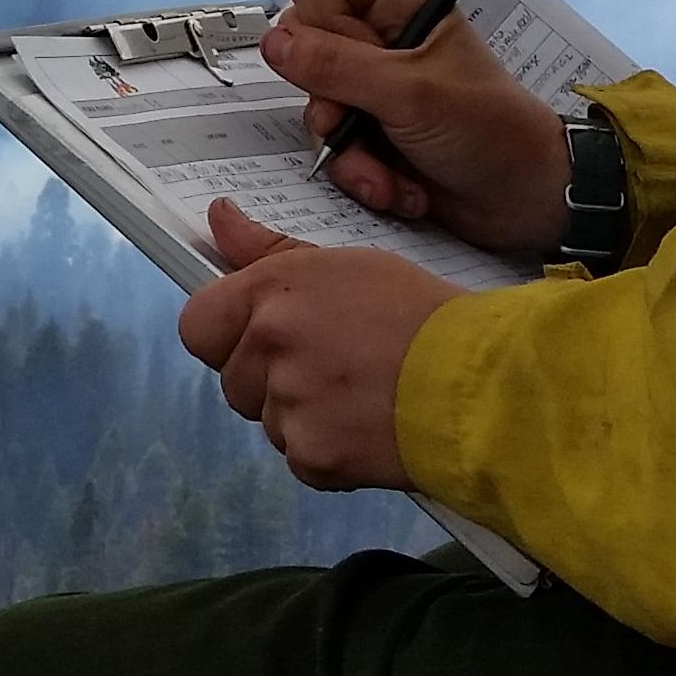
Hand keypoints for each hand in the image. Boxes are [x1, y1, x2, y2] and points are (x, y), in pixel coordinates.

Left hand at [177, 198, 463, 489]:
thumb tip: (218, 216)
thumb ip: (269, 248)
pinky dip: (326, 451)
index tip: (256, 335)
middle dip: (268, 378)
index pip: (198, 324)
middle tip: (326, 364)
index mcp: (271, 292)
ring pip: (269, 420)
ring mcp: (289, 406)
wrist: (477, 384)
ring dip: (299, 414)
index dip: (223, 333)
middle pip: (233, 378)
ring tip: (357, 394)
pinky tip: (366, 427)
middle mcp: (270, 346)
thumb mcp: (343, 262)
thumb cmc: (417, 312)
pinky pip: (300, 458)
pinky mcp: (313, 458)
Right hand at [266, 0, 570, 254]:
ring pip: (316, 110)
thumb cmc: (488, 130)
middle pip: (304, 52)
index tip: (353, 61)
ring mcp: (374, 90)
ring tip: (391, 176)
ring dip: (352, 154)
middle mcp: (378, 40)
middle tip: (361, 122)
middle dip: (330, 103)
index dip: (318, 25)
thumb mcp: (409, 92)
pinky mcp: (374, 136)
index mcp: (395, 5)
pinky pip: (336, 150)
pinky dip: (365, 176)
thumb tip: (271, 43)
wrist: (530, 202)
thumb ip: (335, 65)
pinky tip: (400, 191)